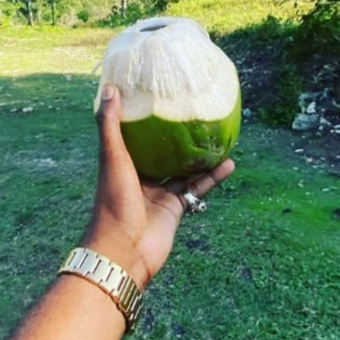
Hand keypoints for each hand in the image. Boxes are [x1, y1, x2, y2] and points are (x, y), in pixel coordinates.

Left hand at [82, 84, 234, 289]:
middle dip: (175, 133)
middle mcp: (140, 174)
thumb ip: (110, 126)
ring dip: (198, 153)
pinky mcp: (175, 206)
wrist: (124, 252)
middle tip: (193, 110)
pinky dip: (212, 176)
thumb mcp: (112, 158)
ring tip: (217, 133)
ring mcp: (158, 191)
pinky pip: (196, 187)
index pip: (133, 132)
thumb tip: (111, 88)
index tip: (158, 93)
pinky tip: (228, 162)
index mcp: (121, 161)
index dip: (143, 115)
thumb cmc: (113, 202)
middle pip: (160, 148)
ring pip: (182, 167)